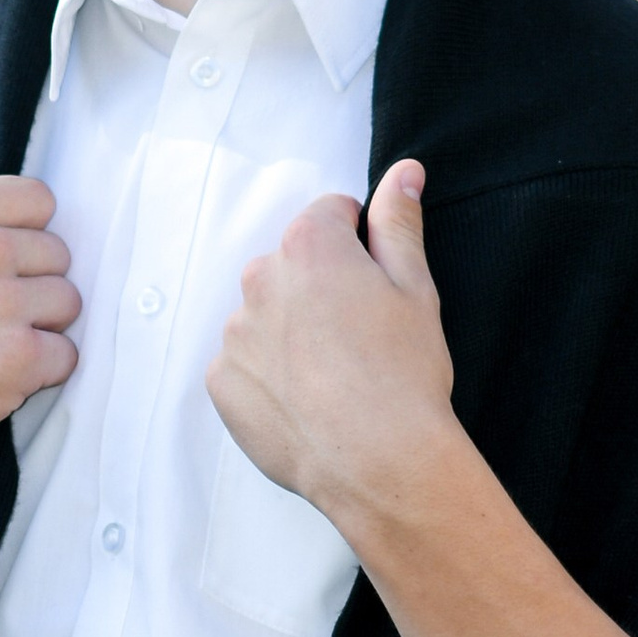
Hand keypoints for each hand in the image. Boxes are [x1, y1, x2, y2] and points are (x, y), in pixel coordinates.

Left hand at [207, 157, 458, 545]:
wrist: (379, 463)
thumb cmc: (405, 374)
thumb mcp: (415, 289)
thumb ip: (398, 223)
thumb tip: (402, 173)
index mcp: (310, 245)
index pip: (330, 214)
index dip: (360, 245)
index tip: (376, 285)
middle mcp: (260, 277)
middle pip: (291, 264)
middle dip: (320, 288)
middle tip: (360, 338)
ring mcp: (235, 331)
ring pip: (265, 315)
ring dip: (291, 332)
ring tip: (334, 377)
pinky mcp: (222, 380)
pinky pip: (244, 363)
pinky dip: (269, 376)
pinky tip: (307, 402)